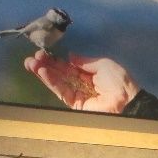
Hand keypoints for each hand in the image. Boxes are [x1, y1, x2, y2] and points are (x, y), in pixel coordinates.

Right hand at [25, 52, 139, 112]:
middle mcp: (82, 84)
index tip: (43, 53)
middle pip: (60, 74)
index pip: (69, 67)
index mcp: (91, 74)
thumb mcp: (103, 64)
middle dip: (46, 66)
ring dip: (43, 73)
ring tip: (30, 63)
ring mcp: (78, 95)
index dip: (56, 60)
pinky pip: (61, 91)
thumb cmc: (118, 81)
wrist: (126, 100)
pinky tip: (42, 72)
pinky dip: (51, 81)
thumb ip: (85, 61)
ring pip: (58, 82)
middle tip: (31, 58)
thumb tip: (70, 56)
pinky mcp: (75, 104)